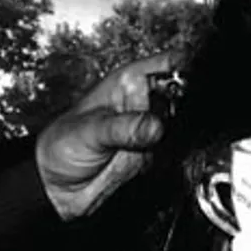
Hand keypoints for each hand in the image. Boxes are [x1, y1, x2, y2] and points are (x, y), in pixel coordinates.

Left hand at [34, 51, 177, 219]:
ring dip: (176, 138)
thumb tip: (155, 127)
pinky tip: (151, 162)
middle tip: (163, 126)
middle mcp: (143, 103)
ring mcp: (150, 129)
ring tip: (146, 148)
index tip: (195, 85)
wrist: (55, 187)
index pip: (168, 63)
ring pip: (181, 128)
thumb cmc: (60, 146)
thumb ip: (122, 127)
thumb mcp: (89, 131)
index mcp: (129, 81)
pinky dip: (171, 159)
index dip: (186, 67)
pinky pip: (173, 155)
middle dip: (186, 110)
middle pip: (183, 96)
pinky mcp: (153, 155)